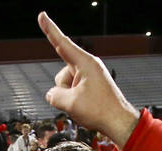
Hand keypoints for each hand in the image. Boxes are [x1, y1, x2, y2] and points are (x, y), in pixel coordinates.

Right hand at [37, 12, 139, 148]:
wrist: (119, 123)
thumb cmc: (100, 110)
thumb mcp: (70, 104)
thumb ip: (54, 95)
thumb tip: (51, 94)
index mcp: (85, 63)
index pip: (62, 43)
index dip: (50, 29)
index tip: (42, 16)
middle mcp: (87, 67)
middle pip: (61, 75)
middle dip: (62, 90)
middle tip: (80, 103)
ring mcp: (89, 77)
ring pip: (64, 86)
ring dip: (68, 98)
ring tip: (85, 106)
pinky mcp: (89, 87)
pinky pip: (72, 92)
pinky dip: (73, 101)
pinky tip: (86, 108)